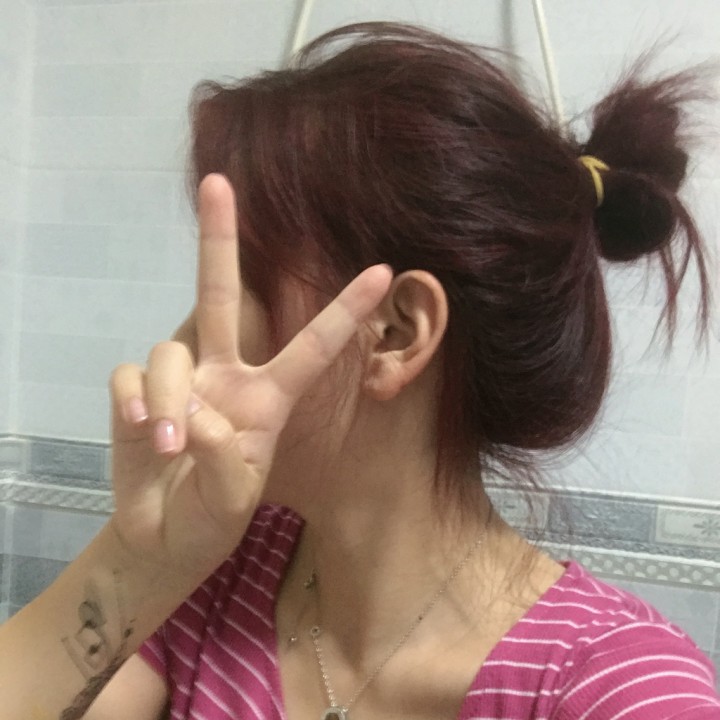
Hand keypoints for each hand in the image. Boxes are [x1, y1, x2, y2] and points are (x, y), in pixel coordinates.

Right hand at [108, 174, 391, 576]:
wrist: (163, 539)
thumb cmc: (211, 517)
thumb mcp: (233, 497)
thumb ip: (222, 459)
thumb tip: (188, 416)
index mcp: (268, 397)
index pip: (312, 347)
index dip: (345, 311)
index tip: (383, 270)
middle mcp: (226, 375)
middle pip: (221, 296)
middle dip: (220, 239)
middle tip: (220, 181)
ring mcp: (181, 381)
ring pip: (169, 353)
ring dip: (169, 399)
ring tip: (170, 446)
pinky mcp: (135, 393)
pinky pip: (129, 375)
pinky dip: (134, 401)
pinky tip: (142, 431)